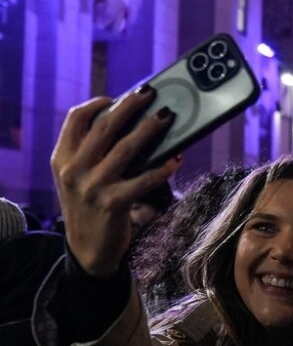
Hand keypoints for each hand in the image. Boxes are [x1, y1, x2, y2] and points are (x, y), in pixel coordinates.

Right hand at [50, 92, 178, 276]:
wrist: (87, 251)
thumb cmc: (89, 206)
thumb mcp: (78, 178)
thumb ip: (91, 153)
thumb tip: (131, 122)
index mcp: (62, 159)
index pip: (75, 120)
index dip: (96, 104)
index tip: (115, 98)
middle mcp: (74, 170)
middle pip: (104, 128)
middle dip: (129, 107)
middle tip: (149, 94)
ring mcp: (92, 187)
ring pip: (126, 148)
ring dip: (150, 129)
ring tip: (167, 116)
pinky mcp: (113, 204)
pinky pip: (144, 179)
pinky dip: (162, 167)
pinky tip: (176, 159)